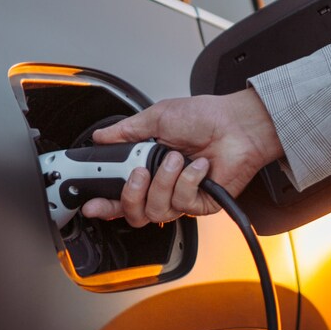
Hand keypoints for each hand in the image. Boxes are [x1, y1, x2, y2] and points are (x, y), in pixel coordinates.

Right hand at [78, 89, 283, 227]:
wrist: (238, 123)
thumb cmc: (205, 117)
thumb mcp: (158, 117)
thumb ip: (127, 131)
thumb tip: (101, 136)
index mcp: (149, 166)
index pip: (121, 194)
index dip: (105, 203)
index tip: (92, 204)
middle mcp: (164, 184)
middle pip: (134, 212)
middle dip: (131, 195)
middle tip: (138, 173)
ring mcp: (182, 196)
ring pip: (156, 210)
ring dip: (164, 182)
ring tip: (176, 159)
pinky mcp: (201, 203)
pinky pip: (183, 203)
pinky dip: (188, 180)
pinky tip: (199, 166)